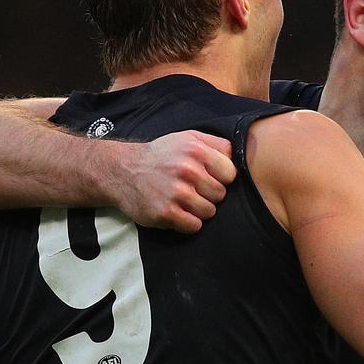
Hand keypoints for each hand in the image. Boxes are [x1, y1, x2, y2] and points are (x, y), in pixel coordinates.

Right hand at [112, 131, 236, 232]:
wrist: (122, 171)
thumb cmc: (161, 155)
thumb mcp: (187, 138)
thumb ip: (216, 144)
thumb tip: (240, 155)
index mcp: (195, 150)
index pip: (230, 174)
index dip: (222, 178)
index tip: (208, 178)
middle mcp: (187, 170)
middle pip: (220, 195)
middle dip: (210, 195)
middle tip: (193, 190)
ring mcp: (176, 193)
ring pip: (209, 212)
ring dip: (199, 210)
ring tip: (184, 200)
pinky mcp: (165, 213)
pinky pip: (194, 226)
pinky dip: (188, 223)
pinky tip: (177, 212)